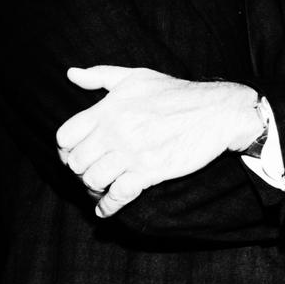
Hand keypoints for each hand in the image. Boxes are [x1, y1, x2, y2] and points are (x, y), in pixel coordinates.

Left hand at [58, 66, 261, 217]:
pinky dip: (108, 207)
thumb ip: (101, 75)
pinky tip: (106, 209)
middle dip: (81, 170)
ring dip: (94, 188)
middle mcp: (116, 131)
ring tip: (102, 187)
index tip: (77, 153)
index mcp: (109, 109)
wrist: (218, 111)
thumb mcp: (138, 77)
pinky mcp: (150, 171)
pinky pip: (117, 195)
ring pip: (93, 180)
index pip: (65, 136)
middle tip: (93, 171)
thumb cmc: (177, 93)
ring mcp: (133, 152)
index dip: (66, 149)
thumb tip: (71, 74)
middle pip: (77, 162)